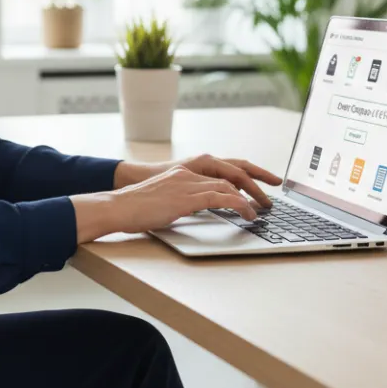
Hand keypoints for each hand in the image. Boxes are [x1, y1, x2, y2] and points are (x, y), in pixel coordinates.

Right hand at [72, 166, 263, 242]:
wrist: (117, 207)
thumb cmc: (134, 210)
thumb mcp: (162, 203)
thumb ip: (180, 203)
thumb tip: (191, 214)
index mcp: (182, 174)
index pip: (219, 173)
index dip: (240, 181)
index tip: (255, 190)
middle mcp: (188, 174)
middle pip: (230, 175)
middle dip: (254, 186)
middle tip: (268, 200)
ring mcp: (187, 184)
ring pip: (229, 186)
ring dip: (250, 199)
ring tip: (261, 212)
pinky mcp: (187, 197)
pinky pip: (221, 198)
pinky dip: (239, 206)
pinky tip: (248, 215)